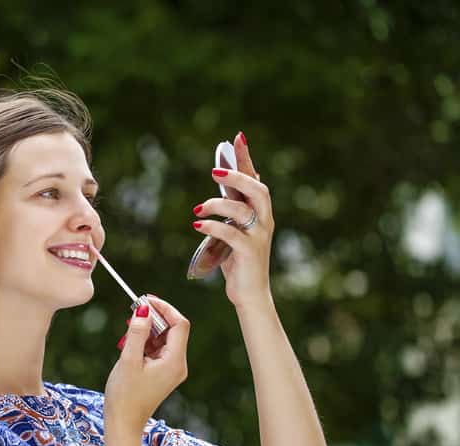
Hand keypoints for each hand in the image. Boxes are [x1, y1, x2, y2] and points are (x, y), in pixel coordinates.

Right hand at [105, 295, 189, 428]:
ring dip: (148, 330)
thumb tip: (143, 309)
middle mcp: (178, 365)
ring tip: (128, 332)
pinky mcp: (163, 373)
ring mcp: (172, 370)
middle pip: (173, 330)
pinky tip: (131, 345)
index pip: (180, 324)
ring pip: (164, 339)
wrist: (123, 423)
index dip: (165, 308)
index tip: (145, 300)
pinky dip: (146, 342)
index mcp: (175, 361)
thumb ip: (137, 332)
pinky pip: (158, 350)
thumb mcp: (128, 360)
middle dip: (154, 318)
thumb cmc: (124, 395)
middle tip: (133, 311)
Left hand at [192, 131, 274, 309]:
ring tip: (198, 209)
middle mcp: (264, 220)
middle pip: (257, 189)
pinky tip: (198, 224)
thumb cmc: (239, 261)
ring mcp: (259, 236)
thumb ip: (232, 208)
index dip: (246, 158)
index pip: (255, 178)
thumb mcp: (235, 229)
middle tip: (214, 172)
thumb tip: (225, 181)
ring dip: (217, 205)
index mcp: (260, 212)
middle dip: (236, 177)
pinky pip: (231, 233)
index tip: (238, 137)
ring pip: (242, 210)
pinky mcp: (249, 252)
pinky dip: (212, 226)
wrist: (250, 293)